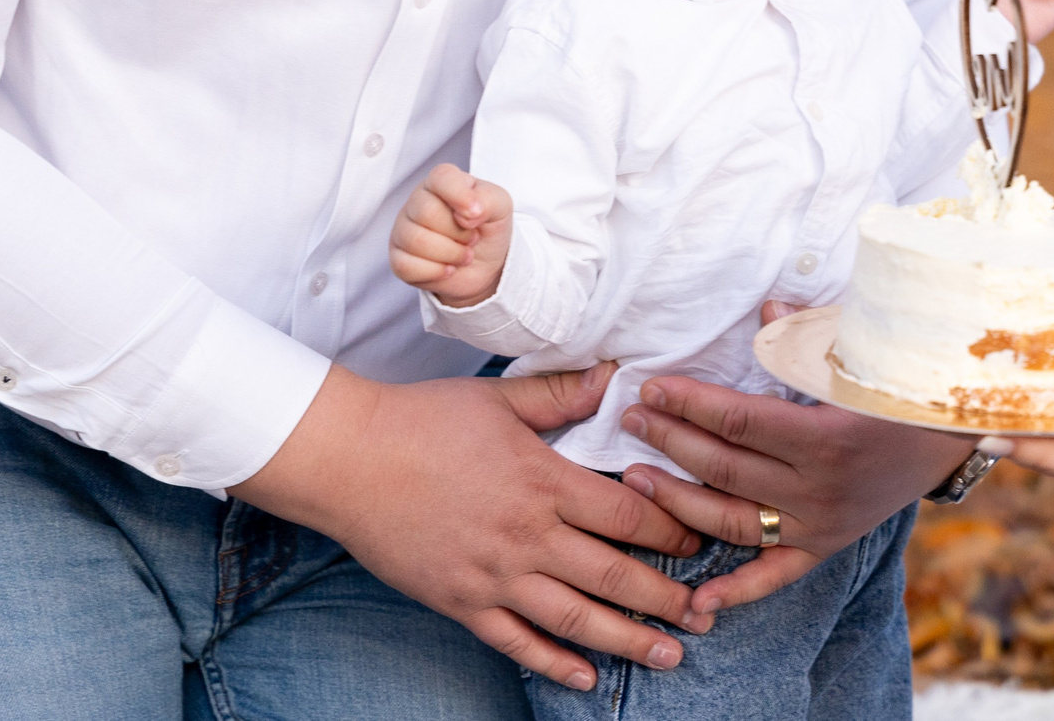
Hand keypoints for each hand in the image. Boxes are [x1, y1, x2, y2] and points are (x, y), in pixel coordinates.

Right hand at [233, 364, 710, 693]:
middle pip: (613, 574)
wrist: (347, 460)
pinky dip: (554, 664)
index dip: (670, 531)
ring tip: (669, 656)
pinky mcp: (460, 602)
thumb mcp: (500, 398)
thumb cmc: (423, 420)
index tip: (700, 542)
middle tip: (706, 616)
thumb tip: (618, 375)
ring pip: (574, 618)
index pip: (627, 513)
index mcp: (544, 481)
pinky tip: (587, 677)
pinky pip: (515, 642)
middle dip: (666, 598)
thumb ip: (563, 394)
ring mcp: (493, 575)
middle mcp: (526, 534)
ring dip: (627, 640)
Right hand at [390, 163, 511, 307]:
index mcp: (443, 182)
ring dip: (450, 254)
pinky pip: (406, 266)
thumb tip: (468, 212)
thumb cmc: (488, 227)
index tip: (477, 215)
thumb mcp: (500, 207)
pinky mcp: (398, 258)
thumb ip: (489, 200)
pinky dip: (436, 272)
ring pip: (416, 241)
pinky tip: (449, 268)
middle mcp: (417, 201)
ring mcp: (403, 230)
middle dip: (458, 233)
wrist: (485, 265)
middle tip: (473, 238)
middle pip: (427, 212)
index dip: (460, 197)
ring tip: (465, 254)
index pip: (441, 177)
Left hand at [615, 307, 970, 612]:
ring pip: (733, 520)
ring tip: (637, 478)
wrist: (953, 435)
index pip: (737, 419)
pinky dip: (737, 590)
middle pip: (724, 466)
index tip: (651, 386)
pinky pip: (775, 575)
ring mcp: (821, 524)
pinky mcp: (827, 546)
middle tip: (629, 420)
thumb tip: (763, 311)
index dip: (688, 402)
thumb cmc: (901, 386)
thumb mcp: (859, 355)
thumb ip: (805, 339)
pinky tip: (696, 599)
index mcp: (825, 436)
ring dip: (679, 502)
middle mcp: (818, 488)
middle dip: (670, 440)